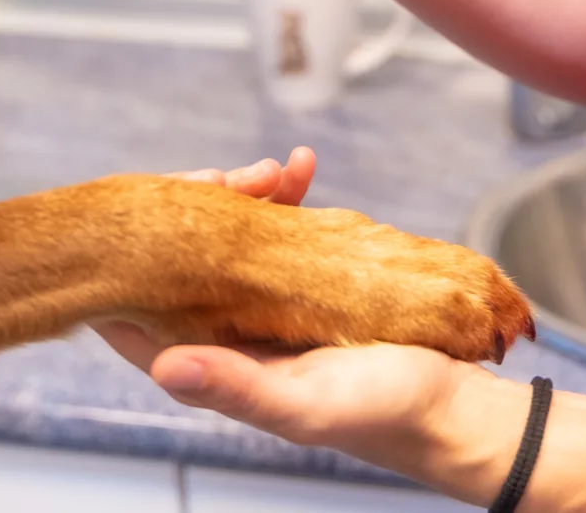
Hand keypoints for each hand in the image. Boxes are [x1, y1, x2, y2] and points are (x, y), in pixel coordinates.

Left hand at [94, 149, 515, 499]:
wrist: (451, 404)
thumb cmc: (379, 414)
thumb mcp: (304, 405)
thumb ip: (234, 387)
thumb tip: (163, 367)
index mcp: (218, 367)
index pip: (144, 317)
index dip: (134, 266)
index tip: (150, 213)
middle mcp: (235, 334)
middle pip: (181, 265)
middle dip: (192, 211)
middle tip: (221, 174)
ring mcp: (270, 305)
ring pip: (227, 241)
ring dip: (240, 197)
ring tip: (269, 170)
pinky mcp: (309, 282)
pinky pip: (279, 231)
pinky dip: (285, 198)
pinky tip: (300, 170)